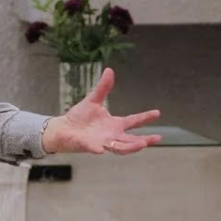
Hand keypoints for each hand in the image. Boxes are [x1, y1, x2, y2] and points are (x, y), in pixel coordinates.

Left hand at [42, 67, 161, 154]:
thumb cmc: (79, 117)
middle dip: (144, 140)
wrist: (63, 129)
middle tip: (157, 138)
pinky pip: (94, 148)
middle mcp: (112, 135)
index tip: (157, 112)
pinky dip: (97, 148)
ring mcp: (101, 142)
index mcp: (115, 124)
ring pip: (119, 148)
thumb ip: (103, 88)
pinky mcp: (88, 145)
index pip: (133, 121)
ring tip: (142, 144)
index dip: (145, 118)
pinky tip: (101, 149)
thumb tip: (110, 70)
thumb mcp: (93, 100)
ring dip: (130, 147)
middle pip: (131, 140)